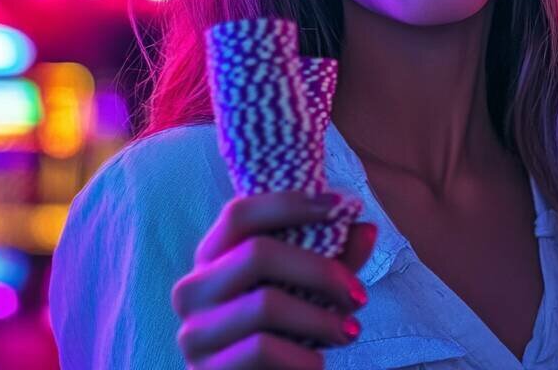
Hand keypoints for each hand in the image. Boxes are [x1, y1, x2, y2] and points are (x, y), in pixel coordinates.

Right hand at [172, 191, 378, 369]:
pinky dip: (303, 358)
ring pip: (264, 305)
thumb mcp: (311, 292)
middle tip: (358, 295)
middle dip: (320, 271)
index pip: (239, 214)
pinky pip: (262, 350)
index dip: (288, 204)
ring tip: (348, 332)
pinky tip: (316, 362)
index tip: (339, 206)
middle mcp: (193, 290)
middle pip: (257, 254)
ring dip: (321, 319)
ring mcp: (195, 333)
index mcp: (213, 259)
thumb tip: (365, 227)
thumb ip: (335, 260)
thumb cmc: (284, 336)